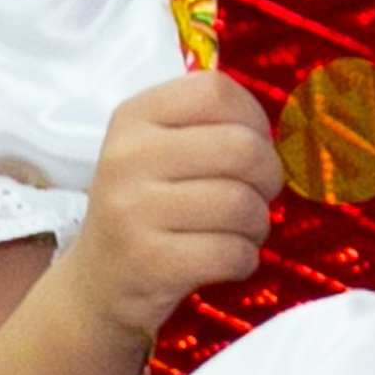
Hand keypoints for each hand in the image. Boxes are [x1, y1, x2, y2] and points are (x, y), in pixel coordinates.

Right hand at [60, 72, 280, 345]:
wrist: (97, 283)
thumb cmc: (144, 209)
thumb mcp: (155, 153)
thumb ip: (205, 127)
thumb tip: (278, 133)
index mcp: (133, 117)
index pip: (215, 91)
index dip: (252, 118)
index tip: (252, 146)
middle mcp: (127, 157)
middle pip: (241, 148)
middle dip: (268, 176)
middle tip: (259, 194)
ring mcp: (134, 210)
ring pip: (242, 204)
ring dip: (258, 224)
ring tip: (241, 232)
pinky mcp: (151, 262)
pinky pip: (232, 253)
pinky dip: (244, 260)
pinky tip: (227, 260)